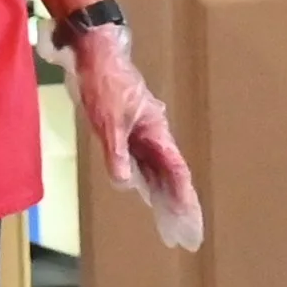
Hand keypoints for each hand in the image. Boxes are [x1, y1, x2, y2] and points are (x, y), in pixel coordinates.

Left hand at [55, 21, 203, 250]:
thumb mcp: (108, 120)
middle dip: (179, 204)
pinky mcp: (129, 128)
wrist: (95, 52)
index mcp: (156, 131)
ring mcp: (142, 132)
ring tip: (171, 222)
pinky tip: (147, 193)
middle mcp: (154, 134)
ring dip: (164, 195)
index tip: (191, 219)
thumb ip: (116, 152)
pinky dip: (147, 180)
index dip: (183, 197)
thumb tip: (124, 183)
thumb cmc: (104, 82)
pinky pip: (143, 160)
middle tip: (187, 234)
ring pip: (158, 169)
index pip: (176, 171)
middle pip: (171, 175)